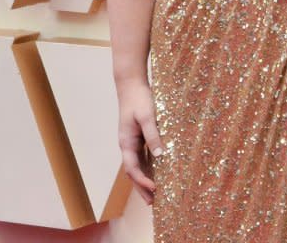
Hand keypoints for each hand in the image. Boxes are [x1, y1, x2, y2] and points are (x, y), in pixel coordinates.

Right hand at [116, 79, 163, 204]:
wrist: (131, 84)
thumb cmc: (139, 99)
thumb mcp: (148, 116)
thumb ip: (153, 135)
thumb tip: (160, 155)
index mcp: (126, 142)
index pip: (133, 168)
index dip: (143, 181)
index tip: (155, 189)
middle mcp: (127, 145)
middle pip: (133, 172)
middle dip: (141, 187)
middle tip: (152, 203)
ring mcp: (131, 141)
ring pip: (137, 165)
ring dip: (144, 179)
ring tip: (154, 193)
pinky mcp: (137, 135)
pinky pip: (142, 156)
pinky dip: (148, 167)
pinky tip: (157, 171)